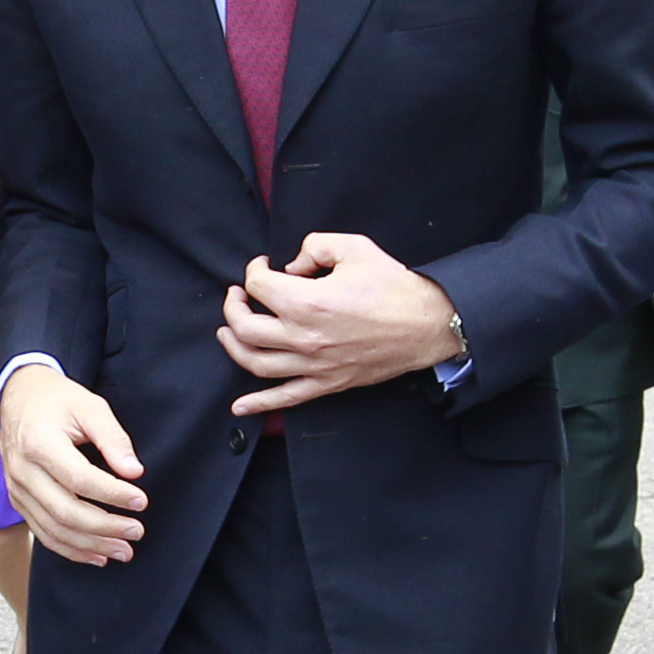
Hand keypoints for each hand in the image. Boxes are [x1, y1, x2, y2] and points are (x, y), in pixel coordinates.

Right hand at [0, 365, 145, 565]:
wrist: (18, 398)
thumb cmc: (57, 401)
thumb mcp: (90, 406)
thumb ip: (113, 438)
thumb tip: (133, 472)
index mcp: (40, 443)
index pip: (80, 479)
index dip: (113, 494)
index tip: (141, 501)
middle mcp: (22, 470)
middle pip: (65, 512)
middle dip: (105, 528)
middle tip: (136, 531)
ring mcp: (16, 489)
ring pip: (54, 530)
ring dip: (91, 546)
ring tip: (123, 550)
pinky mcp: (18, 501)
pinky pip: (43, 533)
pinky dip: (71, 550)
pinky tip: (97, 555)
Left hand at [217, 233, 460, 411]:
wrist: (426, 324)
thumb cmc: (393, 287)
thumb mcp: (354, 248)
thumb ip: (314, 246)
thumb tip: (292, 265)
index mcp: (306, 302)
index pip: (258, 285)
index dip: (254, 270)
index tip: (262, 265)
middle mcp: (303, 337)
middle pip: (244, 327)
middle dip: (233, 307)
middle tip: (238, 295)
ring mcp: (313, 365)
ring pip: (255, 362)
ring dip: (233, 346)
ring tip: (227, 332)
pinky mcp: (326, 383)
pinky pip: (285, 398)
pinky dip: (258, 404)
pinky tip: (239, 407)